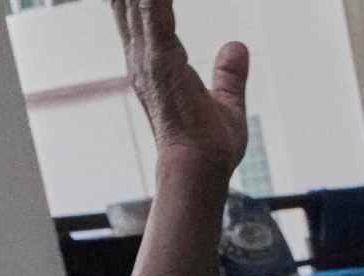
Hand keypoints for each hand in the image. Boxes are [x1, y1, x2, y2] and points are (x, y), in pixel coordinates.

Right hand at [110, 0, 249, 170]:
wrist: (199, 170)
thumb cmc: (208, 147)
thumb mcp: (226, 103)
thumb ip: (229, 74)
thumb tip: (237, 47)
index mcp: (152, 63)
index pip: (136, 12)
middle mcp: (141, 56)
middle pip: (126, 0)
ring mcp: (148, 58)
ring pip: (137, 1)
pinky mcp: (162, 60)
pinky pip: (155, 12)